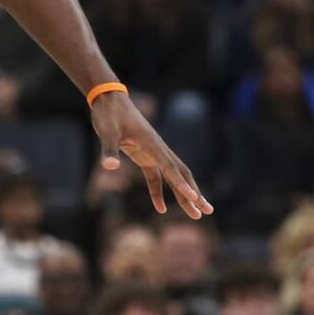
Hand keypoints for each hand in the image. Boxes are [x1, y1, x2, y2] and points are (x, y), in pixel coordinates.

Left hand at [93, 92, 212, 218]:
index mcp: (152, 144)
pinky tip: (159, 208)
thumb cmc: (109, 114)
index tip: (193, 197)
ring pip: (173, 176)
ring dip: (183, 195)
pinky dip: (158, 192)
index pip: (170, 167)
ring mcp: (152, 152)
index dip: (181, 183)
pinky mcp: (143, 154)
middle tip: (207, 211)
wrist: (108, 100)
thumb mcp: (106, 131)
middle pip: (180, 174)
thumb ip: (109, 149)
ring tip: (195, 214)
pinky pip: (155, 176)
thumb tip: (108, 166)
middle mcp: (157, 149)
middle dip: (193, 193)